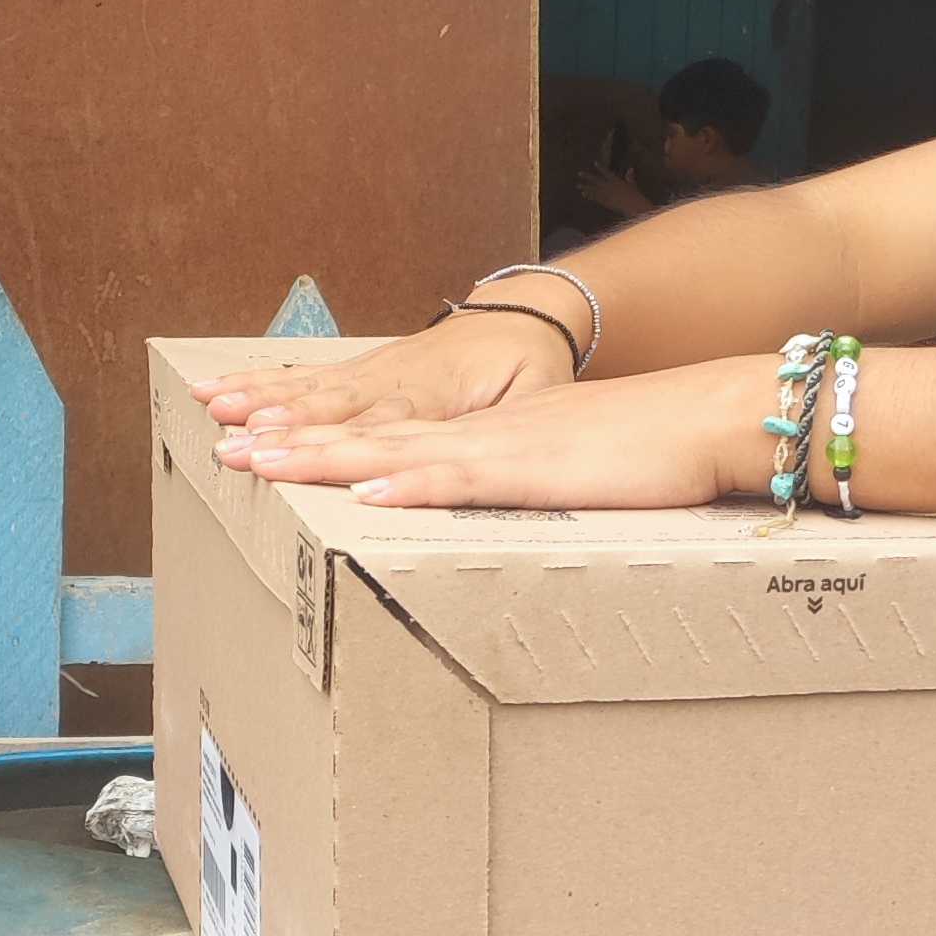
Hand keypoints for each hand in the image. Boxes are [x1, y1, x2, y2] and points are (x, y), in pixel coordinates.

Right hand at [199, 300, 581, 437]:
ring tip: (213, 412)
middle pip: (333, 409)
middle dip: (282, 431)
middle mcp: (395, 379)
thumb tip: (488, 456)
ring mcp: (371, 370)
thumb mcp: (539, 396)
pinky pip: (301, 377)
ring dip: (257, 403)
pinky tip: (216, 389)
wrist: (521, 315)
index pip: (386, 425)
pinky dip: (257, 384)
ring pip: (308, 389)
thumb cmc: (530, 366)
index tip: (302, 459)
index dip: (345, 445)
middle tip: (237, 449)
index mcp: (441, 394)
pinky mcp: (356, 367)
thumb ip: (511, 426)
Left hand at [219, 357, 757, 511]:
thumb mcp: (574, 476)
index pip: (388, 437)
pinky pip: (460, 476)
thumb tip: (503, 520)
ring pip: (395, 449)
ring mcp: (503, 447)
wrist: (713, 414)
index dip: (323, 441)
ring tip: (259, 462)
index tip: (262, 447)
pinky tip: (362, 489)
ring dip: (324, 456)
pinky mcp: (535, 468)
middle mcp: (480, 434)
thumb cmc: (656, 453)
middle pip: (370, 435)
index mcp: (486, 437)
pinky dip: (408, 482)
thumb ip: (532, 492)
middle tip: (223, 449)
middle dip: (293, 444)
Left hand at [575, 161, 654, 219]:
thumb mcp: (632, 185)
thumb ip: (630, 177)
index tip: (594, 163)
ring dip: (585, 187)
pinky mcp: (604, 201)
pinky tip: (583, 194)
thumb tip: (631, 169)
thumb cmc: (634, 195)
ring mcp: (605, 194)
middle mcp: (608, 185)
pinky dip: (589, 195)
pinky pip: (595, 198)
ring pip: (593, 189)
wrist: (632, 205)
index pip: (606, 172)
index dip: (600, 167)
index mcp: (616, 180)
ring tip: (578, 185)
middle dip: (587, 176)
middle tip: (579, 173)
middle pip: (595, 180)